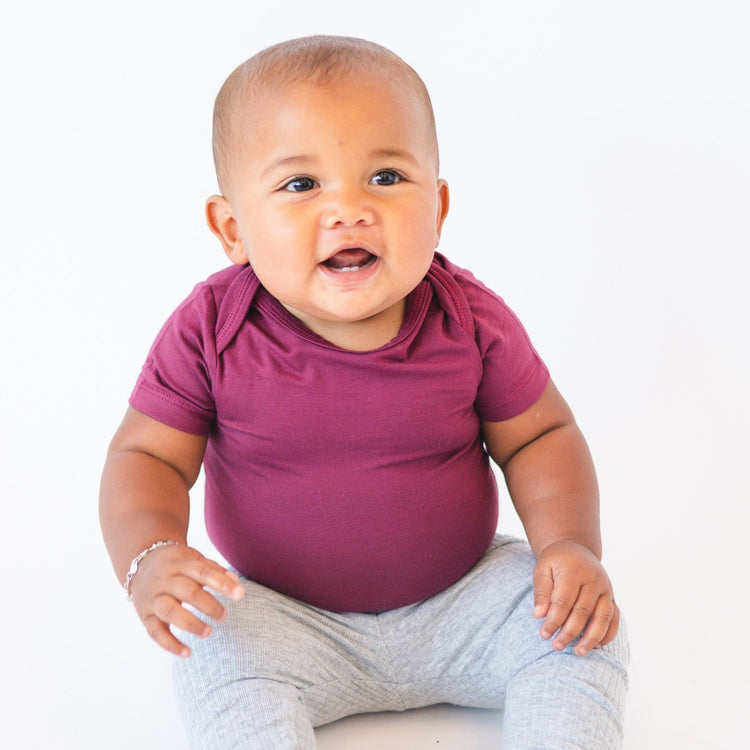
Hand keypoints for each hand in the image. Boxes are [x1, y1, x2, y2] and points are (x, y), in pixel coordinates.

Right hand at [129, 544, 244, 657]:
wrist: (139, 564)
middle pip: (187, 592)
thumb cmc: (176, 564)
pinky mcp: (145, 616)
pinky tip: (187, 653)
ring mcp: (153, 598)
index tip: (240, 594)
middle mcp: (164, 580)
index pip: (203, 571)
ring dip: (190, 624)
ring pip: (170, 611)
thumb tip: (235, 582)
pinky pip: (155, 632)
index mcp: (180, 563)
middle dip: (209, 605)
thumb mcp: (193, 559)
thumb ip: (214, 569)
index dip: (222, 583)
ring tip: (208, 632)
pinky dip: (170, 644)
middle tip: (224, 616)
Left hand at [532, 540, 619, 656]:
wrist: (577, 549)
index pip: (563, 601)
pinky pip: (614, 618)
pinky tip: (596, 645)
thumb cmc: (556, 561)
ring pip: (603, 617)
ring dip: (591, 637)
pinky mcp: (612, 597)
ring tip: (578, 652)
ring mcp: (606, 589)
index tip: (544, 634)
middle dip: (569, 632)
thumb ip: (541, 591)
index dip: (554, 620)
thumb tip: (538, 615)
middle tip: (556, 646)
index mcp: (574, 571)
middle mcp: (593, 580)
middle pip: (583, 611)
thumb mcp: (543, 568)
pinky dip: (608, 633)